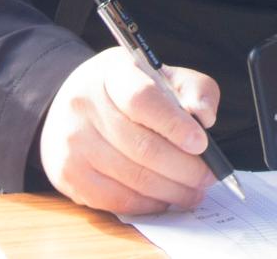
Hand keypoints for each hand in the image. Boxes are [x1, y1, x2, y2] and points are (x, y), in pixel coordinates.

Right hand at [38, 47, 222, 214]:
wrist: (74, 104)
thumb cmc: (130, 91)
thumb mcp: (164, 76)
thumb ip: (194, 90)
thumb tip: (205, 118)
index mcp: (112, 73)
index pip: (143, 100)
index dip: (174, 125)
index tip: (201, 143)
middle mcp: (84, 105)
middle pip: (142, 146)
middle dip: (184, 168)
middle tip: (208, 177)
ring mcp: (73, 142)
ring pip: (132, 178)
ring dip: (172, 191)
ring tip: (194, 192)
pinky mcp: (68, 174)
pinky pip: (115, 200)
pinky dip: (147, 204)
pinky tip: (165, 199)